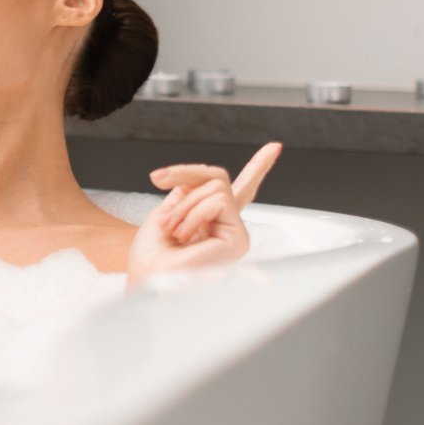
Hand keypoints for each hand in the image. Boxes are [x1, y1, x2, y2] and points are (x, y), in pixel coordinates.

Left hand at [126, 142, 281, 288]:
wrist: (148, 278)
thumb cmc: (151, 256)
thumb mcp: (166, 212)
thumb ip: (189, 193)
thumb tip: (199, 182)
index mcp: (211, 220)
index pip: (240, 191)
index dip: (257, 168)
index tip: (275, 147)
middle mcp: (228, 226)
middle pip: (217, 177)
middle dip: (184, 173)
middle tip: (158, 182)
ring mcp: (236, 233)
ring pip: (215, 186)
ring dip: (184, 204)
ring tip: (173, 231)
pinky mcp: (239, 239)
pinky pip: (218, 200)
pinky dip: (194, 212)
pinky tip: (187, 235)